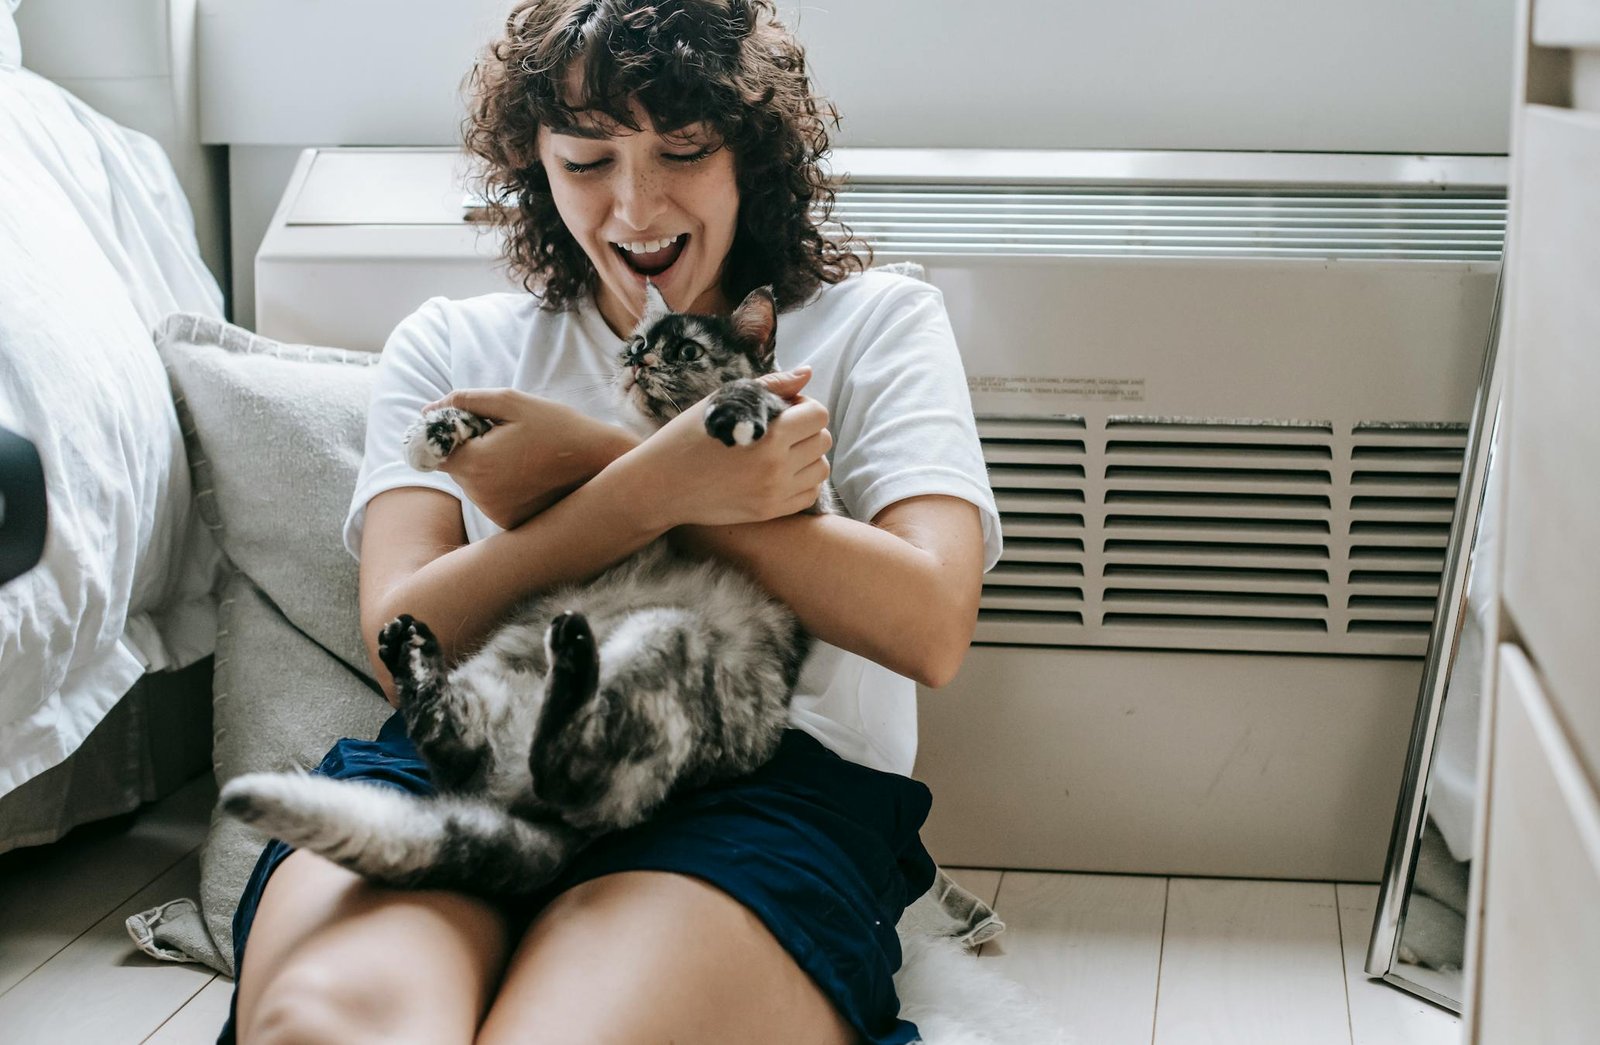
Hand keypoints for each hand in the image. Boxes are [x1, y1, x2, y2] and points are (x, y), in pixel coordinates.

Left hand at [420, 388, 636, 529]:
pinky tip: (528, 473)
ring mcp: (495, 512)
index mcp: (475, 463)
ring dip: (485, 466)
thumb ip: (466, 401)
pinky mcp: (510, 523)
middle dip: (469, 447)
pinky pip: (490, 498)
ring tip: (521, 453)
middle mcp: (479, 495)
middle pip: (453, 466)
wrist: (602, 465)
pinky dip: (501, 485)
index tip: (464, 423)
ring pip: (472, 483)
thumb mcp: (513, 402)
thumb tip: (429, 408)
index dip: (443, 432)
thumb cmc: (559, 428)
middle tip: (504, 433)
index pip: (432, 449)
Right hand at [618, 366, 831, 529]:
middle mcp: (776, 467)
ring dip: (808, 456)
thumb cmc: (689, 436)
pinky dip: (801, 480)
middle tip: (781, 429)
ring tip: (781, 451)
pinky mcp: (769, 512)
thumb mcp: (726, 400)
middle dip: (807, 430)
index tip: (784, 409)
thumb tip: (808, 373)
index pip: (818, 415)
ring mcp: (774, 493)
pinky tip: (778, 472)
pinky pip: (808, 494)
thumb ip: (772, 386)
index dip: (804, 407)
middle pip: (823, 441)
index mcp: (768, 434)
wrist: (661, 484)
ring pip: (821, 469)